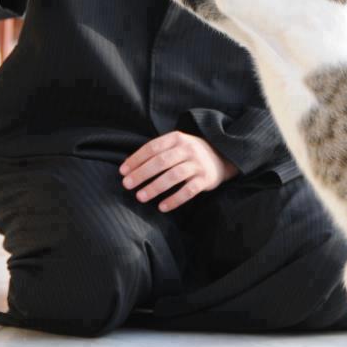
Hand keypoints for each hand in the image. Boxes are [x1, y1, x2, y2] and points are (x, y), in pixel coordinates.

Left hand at [120, 131, 237, 212]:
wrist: (223, 157)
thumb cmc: (190, 153)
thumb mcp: (176, 145)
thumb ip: (157, 152)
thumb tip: (128, 166)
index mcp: (177, 138)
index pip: (153, 147)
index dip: (136, 159)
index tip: (123, 171)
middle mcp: (188, 149)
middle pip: (161, 162)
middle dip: (142, 174)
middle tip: (127, 185)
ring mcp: (198, 164)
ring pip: (173, 176)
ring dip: (155, 187)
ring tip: (140, 197)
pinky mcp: (206, 179)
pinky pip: (188, 191)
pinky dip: (174, 200)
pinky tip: (162, 207)